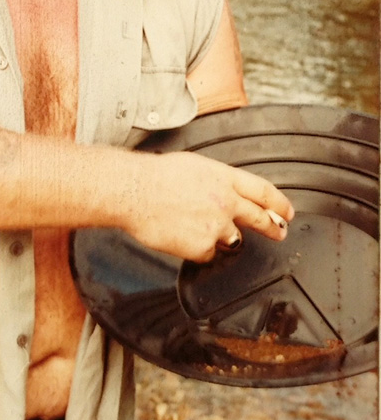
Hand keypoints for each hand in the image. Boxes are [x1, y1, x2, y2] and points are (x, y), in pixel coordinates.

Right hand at [126, 151, 294, 262]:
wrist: (134, 191)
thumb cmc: (155, 176)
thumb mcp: (194, 166)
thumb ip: (215, 181)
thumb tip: (223, 192)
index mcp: (224, 178)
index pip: (263, 191)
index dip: (279, 203)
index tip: (286, 212)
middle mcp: (226, 202)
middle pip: (260, 218)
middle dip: (273, 227)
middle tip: (279, 232)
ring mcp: (217, 225)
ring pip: (233, 239)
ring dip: (223, 237)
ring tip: (200, 228)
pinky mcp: (204, 246)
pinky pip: (208, 253)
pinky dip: (197, 248)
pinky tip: (181, 236)